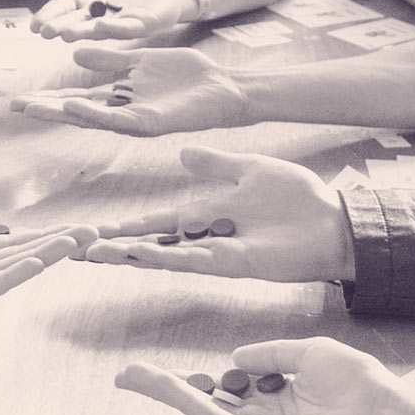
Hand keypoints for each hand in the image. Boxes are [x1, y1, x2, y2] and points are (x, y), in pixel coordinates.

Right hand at [7, 0, 194, 40]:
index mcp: (80, 1)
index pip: (60, 9)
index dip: (48, 17)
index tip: (33, 26)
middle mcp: (95, 16)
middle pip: (76, 22)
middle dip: (61, 27)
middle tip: (45, 33)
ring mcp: (118, 22)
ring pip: (98, 28)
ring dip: (84, 32)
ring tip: (68, 35)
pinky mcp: (140, 24)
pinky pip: (127, 27)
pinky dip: (116, 27)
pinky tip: (104, 26)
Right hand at [9, 46, 249, 135]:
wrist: (223, 86)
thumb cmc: (185, 76)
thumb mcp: (139, 61)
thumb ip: (109, 59)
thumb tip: (74, 55)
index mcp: (119, 96)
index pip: (76, 98)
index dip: (48, 98)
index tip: (20, 97)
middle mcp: (122, 111)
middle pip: (76, 112)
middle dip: (45, 110)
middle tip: (14, 107)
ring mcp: (134, 119)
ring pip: (91, 118)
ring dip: (62, 113)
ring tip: (34, 108)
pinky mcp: (150, 123)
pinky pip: (116, 119)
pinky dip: (93, 113)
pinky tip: (72, 105)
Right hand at [86, 147, 353, 282]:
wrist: (332, 219)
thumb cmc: (299, 197)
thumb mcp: (250, 169)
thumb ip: (216, 164)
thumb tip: (183, 152)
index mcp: (211, 211)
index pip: (162, 221)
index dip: (132, 225)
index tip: (101, 229)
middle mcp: (209, 234)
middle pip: (155, 242)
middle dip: (119, 245)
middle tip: (82, 249)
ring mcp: (219, 250)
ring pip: (166, 254)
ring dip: (132, 254)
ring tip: (98, 254)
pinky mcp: (234, 262)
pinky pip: (194, 260)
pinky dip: (166, 257)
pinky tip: (141, 255)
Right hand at [116, 337, 414, 414]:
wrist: (384, 410)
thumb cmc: (361, 384)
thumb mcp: (310, 354)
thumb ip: (271, 353)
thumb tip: (234, 358)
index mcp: (278, 395)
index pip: (229, 386)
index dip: (201, 376)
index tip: (177, 366)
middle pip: (207, 401)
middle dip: (167, 387)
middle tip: (128, 374)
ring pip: (202, 411)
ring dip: (165, 392)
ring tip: (131, 375)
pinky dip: (186, 402)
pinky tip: (164, 385)